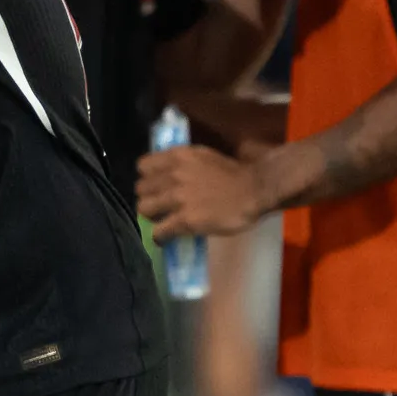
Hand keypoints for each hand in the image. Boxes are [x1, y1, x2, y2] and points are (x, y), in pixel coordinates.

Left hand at [137, 142, 266, 237]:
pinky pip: (160, 231)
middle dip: (149, 197)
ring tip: (163, 221)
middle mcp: (173, 175)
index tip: (155, 186)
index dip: (147, 178)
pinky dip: (160, 237)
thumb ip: (183, 163)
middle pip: (140, 189)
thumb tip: (167, 172)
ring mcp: (178, 198)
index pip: (142, 166)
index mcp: (178, 156)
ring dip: (152, 216)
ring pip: (144, 209)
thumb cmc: (236, 174)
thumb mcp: (204, 157)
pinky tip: (165, 239)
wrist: (256, 189)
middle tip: (160, 206)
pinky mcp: (185, 219)